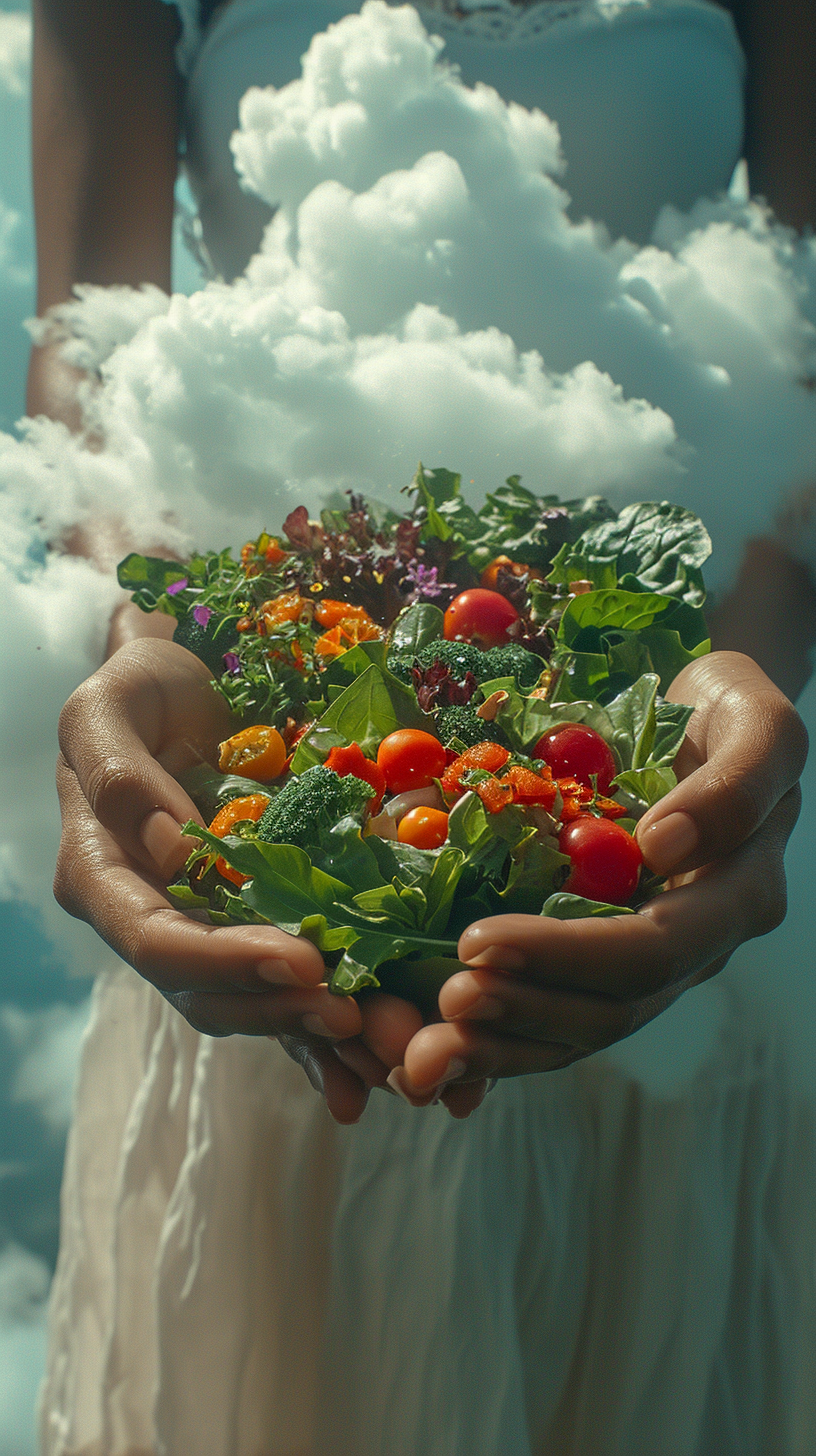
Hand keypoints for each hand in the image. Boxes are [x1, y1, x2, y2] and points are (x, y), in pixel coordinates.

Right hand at [54, 637, 421, 1122]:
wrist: (189, 685)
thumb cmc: (141, 688)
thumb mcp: (108, 708)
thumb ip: (118, 776)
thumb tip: (169, 852)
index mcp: (102, 877)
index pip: (157, 940)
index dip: (227, 960)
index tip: (303, 961)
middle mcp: (150, 917)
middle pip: (209, 992)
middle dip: (286, 1012)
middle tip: (361, 1019)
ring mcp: (204, 930)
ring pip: (254, 1003)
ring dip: (319, 1034)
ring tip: (388, 1051)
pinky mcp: (251, 928)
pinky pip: (285, 990)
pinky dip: (324, 1034)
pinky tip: (371, 1067)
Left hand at [390, 653, 807, 1111]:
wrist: (703, 718)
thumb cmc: (729, 712)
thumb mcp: (758, 726)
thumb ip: (733, 787)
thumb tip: (661, 846)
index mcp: (736, 898)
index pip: (650, 950)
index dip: (563, 955)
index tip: (476, 940)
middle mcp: (696, 946)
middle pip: (612, 1007)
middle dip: (523, 1008)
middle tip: (445, 998)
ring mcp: (651, 962)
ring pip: (580, 1029)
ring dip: (503, 1045)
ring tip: (429, 1046)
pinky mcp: (606, 959)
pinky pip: (557, 1014)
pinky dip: (500, 1039)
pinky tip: (441, 1049)